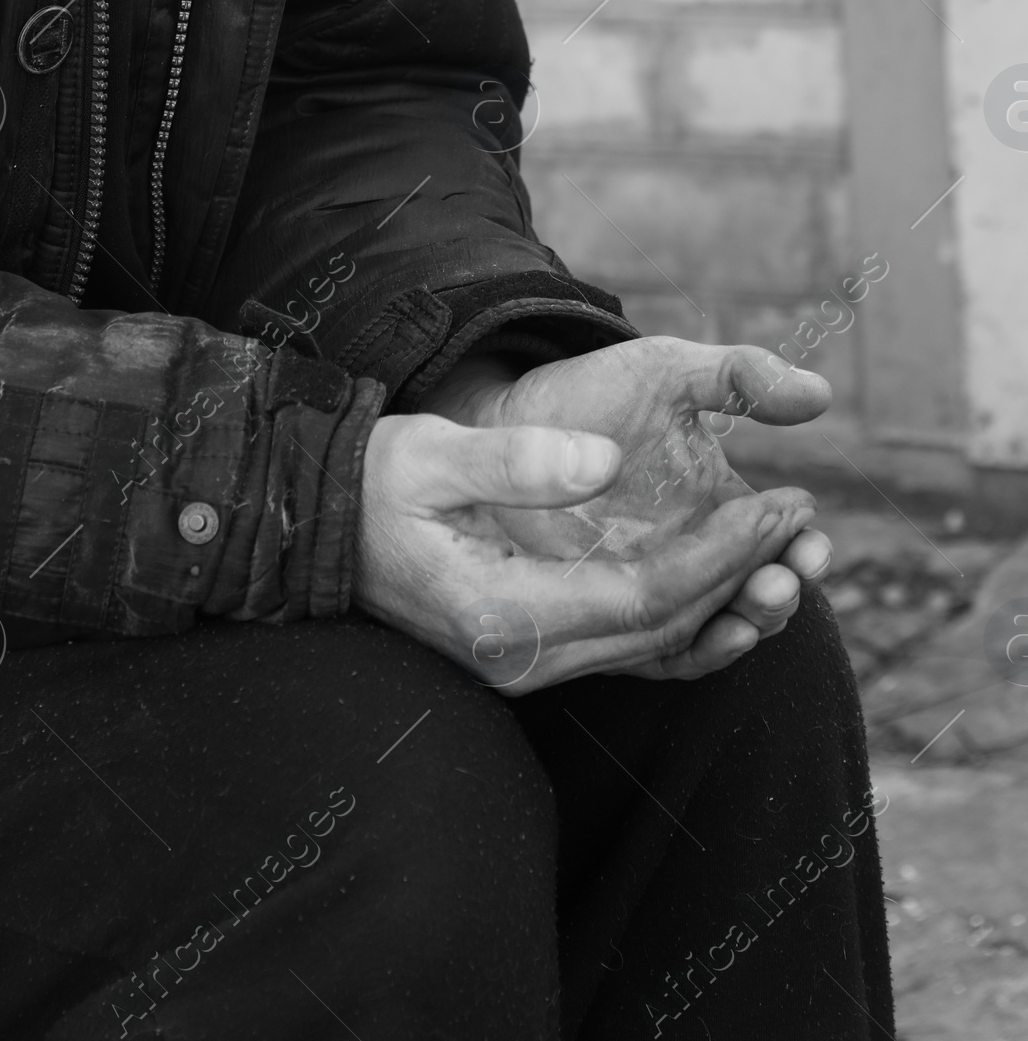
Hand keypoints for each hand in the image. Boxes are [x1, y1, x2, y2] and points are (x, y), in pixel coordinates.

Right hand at [353, 409, 818, 693]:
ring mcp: (528, 665)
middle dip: (742, 575)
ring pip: (654, 647)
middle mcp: (524, 658)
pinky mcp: (531, 651)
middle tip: (804, 519)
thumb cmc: (371, 482)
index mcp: (504, 614)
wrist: (316, 525)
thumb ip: (515, 460)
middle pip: (664, 630)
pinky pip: (630, 647)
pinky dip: (687, 619)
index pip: (646, 597)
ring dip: (726, 602)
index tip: (779, 504)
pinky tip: (731, 590)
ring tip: (788, 551)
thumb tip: (600, 460)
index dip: (722, 554)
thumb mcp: (432, 454)